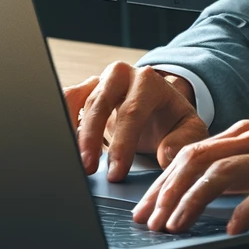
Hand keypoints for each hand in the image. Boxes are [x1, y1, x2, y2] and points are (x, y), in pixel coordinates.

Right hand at [63, 61, 207, 180]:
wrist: (158, 106)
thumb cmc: (172, 120)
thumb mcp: (189, 129)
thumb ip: (183, 142)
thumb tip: (166, 155)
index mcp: (149, 82)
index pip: (132, 112)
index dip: (123, 144)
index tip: (116, 173)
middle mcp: (121, 75)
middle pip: (100, 104)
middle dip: (91, 139)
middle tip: (87, 169)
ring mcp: (100, 80)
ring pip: (78, 103)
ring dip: (72, 133)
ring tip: (71, 160)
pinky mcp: (84, 90)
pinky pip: (66, 101)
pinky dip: (59, 120)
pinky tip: (62, 144)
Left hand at [131, 119, 248, 234]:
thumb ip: (245, 171)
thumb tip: (202, 193)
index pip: (194, 151)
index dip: (164, 180)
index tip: (146, 208)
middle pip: (200, 157)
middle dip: (168, 190)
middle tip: (150, 221)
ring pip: (226, 172)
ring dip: (194, 201)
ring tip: (177, 226)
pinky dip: (245, 209)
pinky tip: (232, 228)